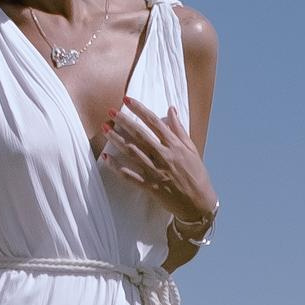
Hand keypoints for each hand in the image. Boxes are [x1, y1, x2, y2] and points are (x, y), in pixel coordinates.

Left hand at [98, 97, 214, 232]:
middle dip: (124, 121)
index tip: (127, 99)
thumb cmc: (197, 175)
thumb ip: (179, 129)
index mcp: (175, 145)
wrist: (199, 204)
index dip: (139, 109)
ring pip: (133, 152)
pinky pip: (130, 176)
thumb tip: (171, 109)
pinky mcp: (151, 187)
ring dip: (117, 140)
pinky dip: (117, 168)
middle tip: (109, 111)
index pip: (154, 122)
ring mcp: (156, 172)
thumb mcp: (192, 149)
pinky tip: (106, 158)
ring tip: (105, 129)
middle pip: (140, 135)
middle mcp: (164, 156)